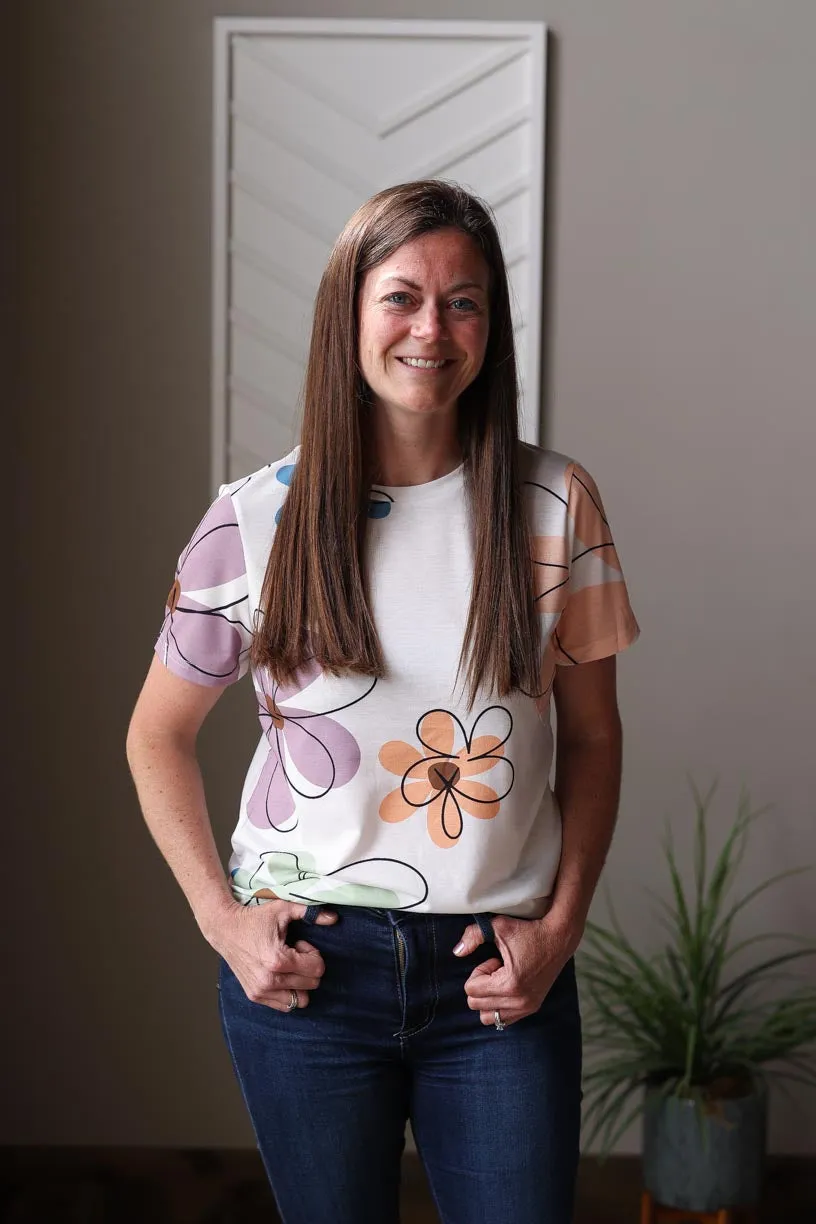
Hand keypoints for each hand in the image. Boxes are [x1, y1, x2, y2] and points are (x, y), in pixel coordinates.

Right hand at [206, 899, 337, 1011]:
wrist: (224, 928)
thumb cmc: (254, 918)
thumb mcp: (283, 909)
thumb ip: (310, 913)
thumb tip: (333, 919)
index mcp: (278, 961)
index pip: (317, 969)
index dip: (312, 954)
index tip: (299, 944)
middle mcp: (269, 981)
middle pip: (312, 984)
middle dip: (308, 967)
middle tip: (293, 952)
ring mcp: (261, 991)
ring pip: (301, 1000)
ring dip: (300, 983)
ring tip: (287, 966)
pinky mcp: (255, 996)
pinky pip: (286, 1006)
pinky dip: (289, 992)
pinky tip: (280, 975)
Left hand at [455, 912, 581, 1027]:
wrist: (559, 938)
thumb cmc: (528, 931)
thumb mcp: (498, 926)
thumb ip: (473, 936)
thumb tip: (457, 952)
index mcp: (509, 984)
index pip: (471, 990)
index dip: (479, 972)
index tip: (494, 960)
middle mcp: (519, 1001)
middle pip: (476, 1005)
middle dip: (481, 984)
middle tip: (498, 968)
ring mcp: (527, 1007)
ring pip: (488, 1017)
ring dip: (488, 998)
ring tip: (501, 979)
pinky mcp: (532, 1008)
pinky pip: (504, 1020)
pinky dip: (499, 1006)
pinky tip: (509, 986)